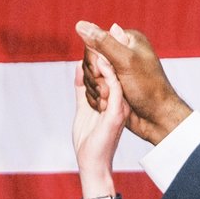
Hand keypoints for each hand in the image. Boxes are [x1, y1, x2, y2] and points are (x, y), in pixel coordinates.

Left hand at [71, 42, 129, 179]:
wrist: (91, 163)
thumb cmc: (88, 141)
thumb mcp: (84, 108)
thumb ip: (82, 90)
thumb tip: (79, 70)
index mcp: (113, 100)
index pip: (108, 73)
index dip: (99, 56)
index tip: (90, 40)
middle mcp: (120, 102)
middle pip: (113, 72)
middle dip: (103, 53)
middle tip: (92, 35)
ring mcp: (120, 107)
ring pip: (115, 77)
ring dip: (105, 59)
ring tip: (95, 43)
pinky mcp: (117, 113)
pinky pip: (115, 88)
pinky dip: (108, 73)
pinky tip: (100, 61)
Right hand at [74, 21, 191, 145]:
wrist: (158, 118)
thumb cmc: (148, 89)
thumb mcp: (125, 62)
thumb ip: (102, 43)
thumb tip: (80, 25)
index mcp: (127, 40)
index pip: (94, 42)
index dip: (94, 60)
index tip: (101, 73)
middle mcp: (121, 53)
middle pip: (90, 60)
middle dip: (95, 78)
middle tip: (107, 90)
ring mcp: (116, 71)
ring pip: (89, 76)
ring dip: (96, 90)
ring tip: (109, 99)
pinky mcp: (112, 87)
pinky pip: (93, 89)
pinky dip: (96, 98)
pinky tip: (106, 105)